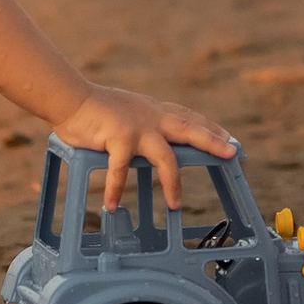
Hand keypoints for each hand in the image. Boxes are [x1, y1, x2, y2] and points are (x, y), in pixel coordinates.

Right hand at [62, 84, 236, 211]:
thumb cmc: (95, 107)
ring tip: (177, 205)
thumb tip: (151, 140)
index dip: (210, 127)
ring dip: (173, 183)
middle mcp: (152, 117)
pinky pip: (120, 171)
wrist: (72, 97)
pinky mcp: (119, 139)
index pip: (189, 117)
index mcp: (154, 110)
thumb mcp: (128, 110)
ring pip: (166, 158)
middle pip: (190, 129)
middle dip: (213, 141)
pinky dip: (115, 189)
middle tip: (232, 152)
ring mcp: (137, 128)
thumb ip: (143, 123)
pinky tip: (111, 206)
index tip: (228, 137)